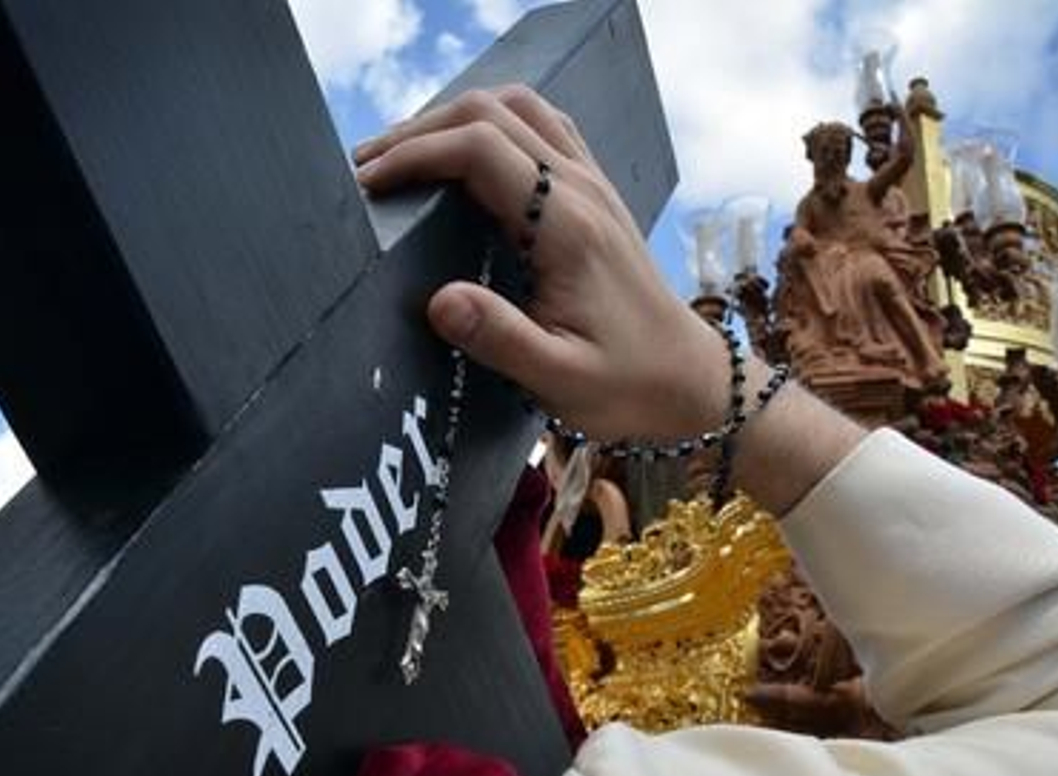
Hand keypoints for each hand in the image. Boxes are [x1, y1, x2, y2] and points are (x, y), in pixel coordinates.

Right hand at [354, 86, 730, 443]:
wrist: (689, 381)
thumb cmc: (625, 385)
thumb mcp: (559, 379)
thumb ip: (499, 338)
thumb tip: (439, 300)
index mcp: (567, 227)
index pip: (480, 150)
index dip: (415, 155)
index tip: (368, 185)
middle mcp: (582, 190)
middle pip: (491, 112)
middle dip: (420, 130)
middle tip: (368, 169)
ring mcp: (593, 184)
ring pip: (518, 108)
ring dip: (455, 119)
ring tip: (404, 157)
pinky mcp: (595, 193)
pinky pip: (541, 127)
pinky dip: (491, 125)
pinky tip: (463, 158)